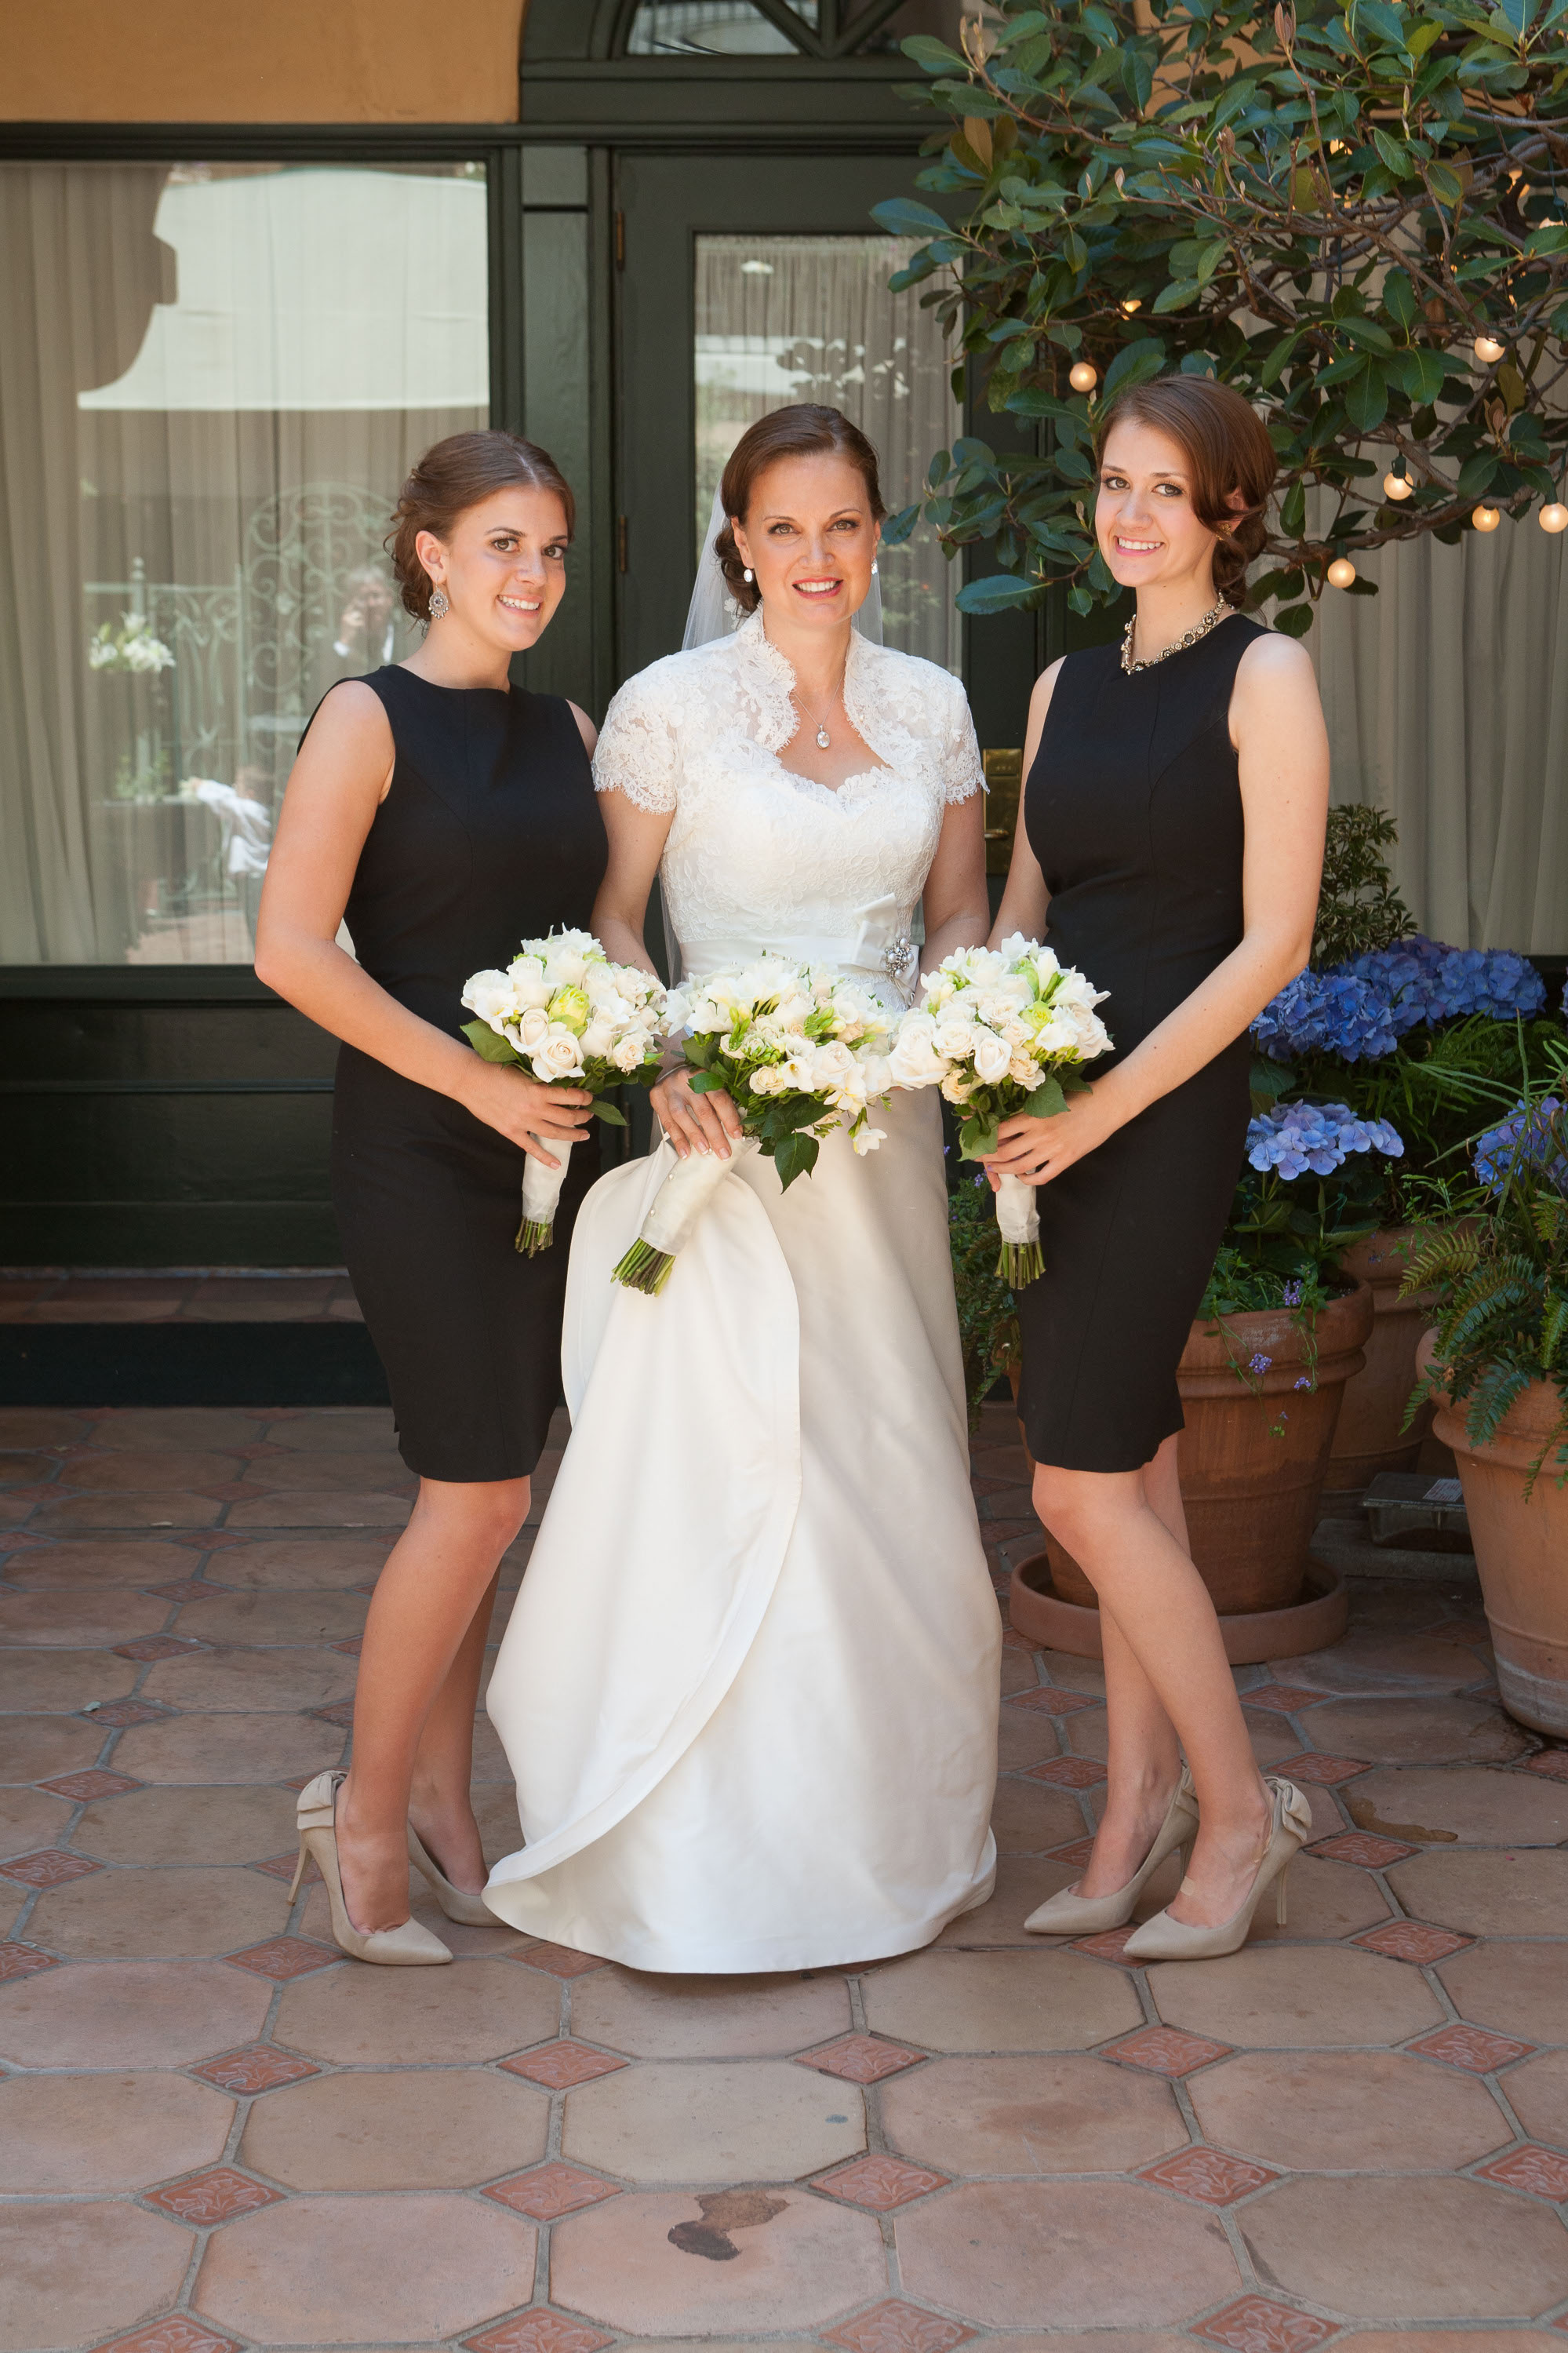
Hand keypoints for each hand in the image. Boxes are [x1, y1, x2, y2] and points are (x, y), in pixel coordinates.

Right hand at [460, 1060, 593, 1165]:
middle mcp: (535, 1108)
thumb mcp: (523, 1071)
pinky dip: (545, 1158)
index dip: (584, 1098)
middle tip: (589, 1116)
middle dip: (583, 1117)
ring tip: (583, 1135)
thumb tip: (558, 1085)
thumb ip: (539, 1081)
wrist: (469, 1080)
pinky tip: (557, 1164)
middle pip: (567, 1117)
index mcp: (539, 1090)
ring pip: (556, 1133)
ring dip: (573, 1135)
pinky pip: (532, 1148)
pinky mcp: (511, 1132)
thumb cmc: (494, 1069)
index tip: (590, 1098)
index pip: (571, 1096)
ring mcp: (523, 1122)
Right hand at [652, 1067, 742, 1161]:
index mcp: (704, 1075)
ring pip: (682, 1116)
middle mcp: (686, 1080)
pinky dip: (677, 1139)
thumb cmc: (694, 1080)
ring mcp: (669, 1089)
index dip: (729, 1118)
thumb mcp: (708, 1083)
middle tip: (724, 1152)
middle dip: (715, 1135)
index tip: (737, 1136)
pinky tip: (685, 1152)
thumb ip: (719, 1101)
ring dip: (695, 1136)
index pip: (719, 1098)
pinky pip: (667, 1123)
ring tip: (705, 1151)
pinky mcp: (656, 1098)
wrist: (669, 1069)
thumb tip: (735, 1129)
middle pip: (702, 1110)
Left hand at [981, 1084, 1118, 1187]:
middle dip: (987, 1157)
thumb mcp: (1049, 1098)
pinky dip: (1028, 1179)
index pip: (999, 1130)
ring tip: (995, 1169)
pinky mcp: (1066, 1160)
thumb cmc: (1078, 1096)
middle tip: (979, 1158)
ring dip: (1003, 1170)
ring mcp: (1053, 1149)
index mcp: (1033, 1115)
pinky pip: (1041, 1177)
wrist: (1107, 1104)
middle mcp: (1040, 1134)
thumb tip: (1006, 1119)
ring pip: (1019, 1166)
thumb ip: (1029, 1110)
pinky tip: (1023, 1176)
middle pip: (1004, 1151)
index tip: (976, 1140)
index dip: (984, 1138)